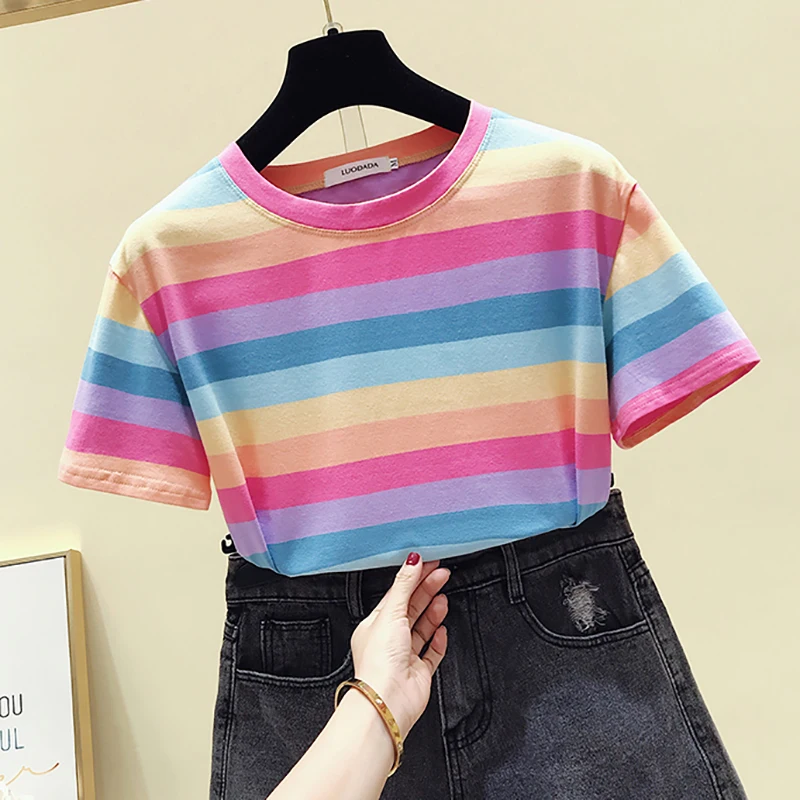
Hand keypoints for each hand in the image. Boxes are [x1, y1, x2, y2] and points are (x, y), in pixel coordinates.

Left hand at [349, 553, 449, 739]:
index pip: (396, 594)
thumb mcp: (391, 613)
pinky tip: (442, 630)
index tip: (428, 564)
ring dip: (433, 612)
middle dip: (427, 590)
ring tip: (443, 599)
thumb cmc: (380, 661)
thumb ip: (404, 586)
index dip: (413, 578)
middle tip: (443, 574)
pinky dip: (438, 640)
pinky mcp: (418, 672)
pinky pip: (432, 653)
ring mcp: (404, 656)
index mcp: (375, 624)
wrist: (388, 700)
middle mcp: (389, 640)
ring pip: (422, 629)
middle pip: (411, 608)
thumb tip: (412, 561)